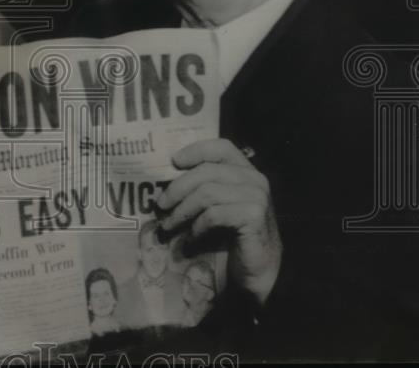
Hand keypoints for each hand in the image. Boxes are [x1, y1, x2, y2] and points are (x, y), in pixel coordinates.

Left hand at [157, 138, 281, 305]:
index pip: (221, 147)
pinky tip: (190, 239)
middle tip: (160, 205)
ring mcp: (257, 197)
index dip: (196, 150)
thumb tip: (165, 182)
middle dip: (177, 188)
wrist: (258, 271)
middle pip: (207, 171)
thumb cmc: (234, 237)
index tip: (172, 161)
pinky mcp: (253, 217)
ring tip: (168, 225)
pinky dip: (196, 227)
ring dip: (181, 211)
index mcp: (247, 171)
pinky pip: (214, 215)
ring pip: (207, 193)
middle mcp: (255, 180)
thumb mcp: (219, 206)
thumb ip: (204, 188)